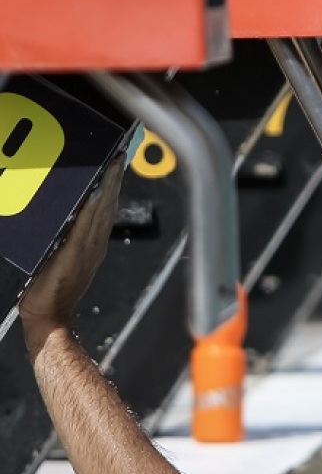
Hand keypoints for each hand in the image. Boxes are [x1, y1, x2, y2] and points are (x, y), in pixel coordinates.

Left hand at [19, 159, 124, 333]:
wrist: (48, 317)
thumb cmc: (51, 292)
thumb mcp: (60, 259)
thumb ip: (64, 239)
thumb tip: (63, 216)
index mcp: (93, 245)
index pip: (105, 209)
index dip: (113, 186)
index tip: (117, 165)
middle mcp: (94, 245)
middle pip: (107, 206)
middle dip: (114, 180)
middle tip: (120, 157)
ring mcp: (86, 250)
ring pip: (100, 212)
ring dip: (108, 188)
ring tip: (113, 166)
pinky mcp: (73, 255)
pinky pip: (85, 227)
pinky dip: (93, 209)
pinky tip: (96, 193)